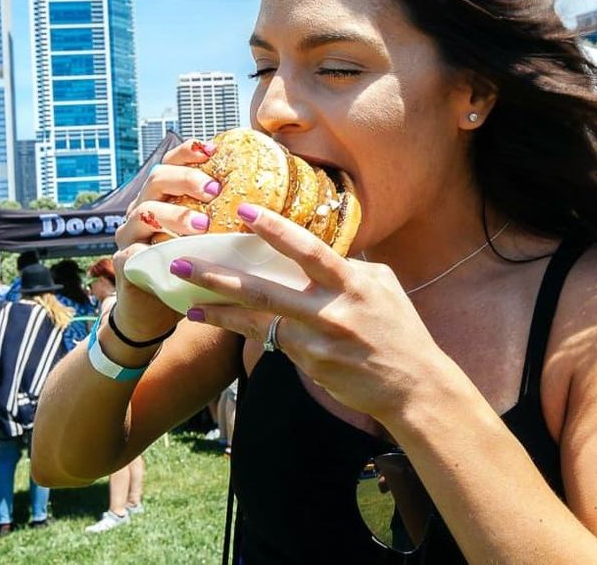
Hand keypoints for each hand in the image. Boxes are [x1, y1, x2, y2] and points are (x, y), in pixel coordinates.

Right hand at [112, 139, 222, 340]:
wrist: (156, 310)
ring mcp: (130, 235)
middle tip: (214, 190)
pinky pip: (132, 252)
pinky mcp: (126, 263)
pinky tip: (173, 257)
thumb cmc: (191, 268)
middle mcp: (144, 209)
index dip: (188, 152)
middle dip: (186, 179)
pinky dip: (151, 251)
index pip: (172, 163)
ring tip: (202, 226)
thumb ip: (228, 219)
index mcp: (165, 197)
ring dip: (175, 216)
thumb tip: (279, 204)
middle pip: (157, 178)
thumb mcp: (211, 239)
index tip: (213, 149)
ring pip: (144, 213)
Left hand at [169, 204, 445, 420]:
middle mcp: (331, 312)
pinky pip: (273, 341)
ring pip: (259, 322)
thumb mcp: (383, 287)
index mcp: (352, 284)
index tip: (243, 210)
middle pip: (266, 291)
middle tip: (184, 263)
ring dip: (221, 311)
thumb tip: (318, 253)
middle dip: (220, 276)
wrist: (413, 386)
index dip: (275, 229)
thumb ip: (350, 267)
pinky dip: (247, 330)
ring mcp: (317, 342)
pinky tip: (220, 321)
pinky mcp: (310, 365)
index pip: (308, 250)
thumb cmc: (399, 330)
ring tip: (189, 303)